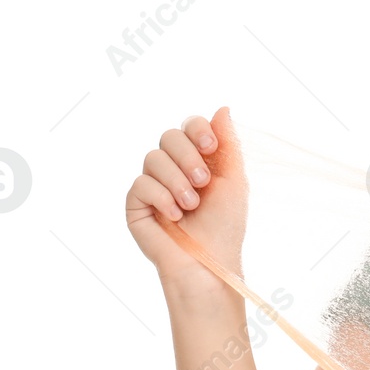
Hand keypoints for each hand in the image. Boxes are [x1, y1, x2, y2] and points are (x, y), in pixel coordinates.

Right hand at [125, 105, 249, 291]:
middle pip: (169, 136)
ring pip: (153, 158)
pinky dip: (161, 197)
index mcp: (198, 161)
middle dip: (188, 156)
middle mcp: (173, 169)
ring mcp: (153, 185)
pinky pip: (141, 183)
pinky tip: (175, 216)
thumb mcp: (233, 182)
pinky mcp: (136, 204)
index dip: (197, 130)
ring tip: (191, 205)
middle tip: (203, 182)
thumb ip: (227, 145)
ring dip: (177, 181)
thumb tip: (222, 108)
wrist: (209, 262)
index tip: (211, 147)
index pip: (189, 127)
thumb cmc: (225, 227)